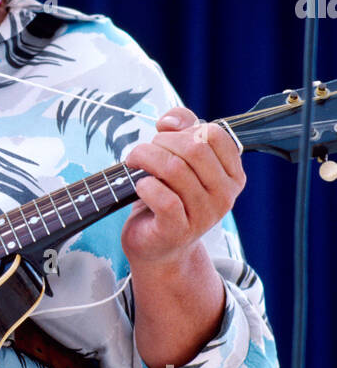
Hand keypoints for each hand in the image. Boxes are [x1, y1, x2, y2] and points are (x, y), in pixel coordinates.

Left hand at [121, 107, 245, 270]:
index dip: (185, 128)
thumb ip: (181, 129)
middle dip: (160, 142)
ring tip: (134, 163)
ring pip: (175, 169)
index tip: (165, 137)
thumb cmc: (169, 196)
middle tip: (143, 152)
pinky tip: (139, 186)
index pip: (215, 134)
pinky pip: (163, 198)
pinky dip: (145, 186)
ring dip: (146, 159)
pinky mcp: (179, 231)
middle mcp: (224, 196)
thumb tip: (170, 121)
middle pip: (193, 149)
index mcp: (231, 175)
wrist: (158, 246)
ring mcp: (204, 216)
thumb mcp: (179, 159)